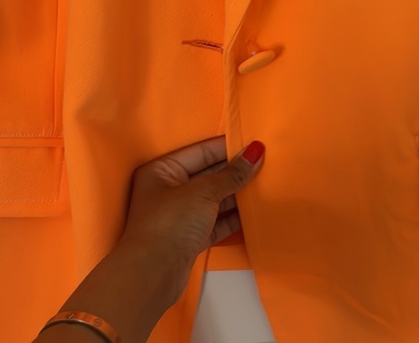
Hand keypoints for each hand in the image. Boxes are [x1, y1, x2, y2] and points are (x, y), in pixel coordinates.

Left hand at [118, 135, 264, 301]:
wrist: (152, 275)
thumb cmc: (172, 222)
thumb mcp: (204, 191)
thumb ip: (232, 173)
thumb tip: (255, 151)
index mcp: (162, 170)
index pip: (200, 151)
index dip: (227, 147)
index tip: (254, 144)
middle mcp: (168, 189)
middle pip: (208, 174)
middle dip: (234, 170)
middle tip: (265, 163)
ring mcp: (180, 215)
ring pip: (214, 199)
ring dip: (237, 193)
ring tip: (266, 183)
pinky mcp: (190, 238)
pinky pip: (216, 220)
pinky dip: (233, 216)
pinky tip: (254, 211)